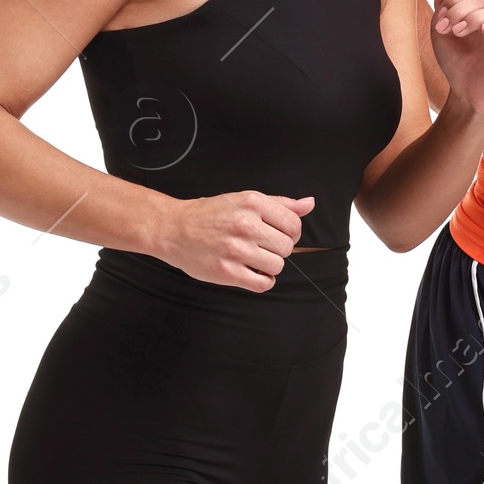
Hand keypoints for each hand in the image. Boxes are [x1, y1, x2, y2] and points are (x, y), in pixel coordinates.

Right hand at [149, 191, 313, 289]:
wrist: (174, 229)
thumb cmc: (211, 214)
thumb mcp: (244, 200)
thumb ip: (280, 204)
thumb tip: (309, 204)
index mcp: (252, 203)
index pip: (294, 225)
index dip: (291, 233)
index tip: (278, 234)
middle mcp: (245, 225)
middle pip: (287, 247)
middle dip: (279, 249)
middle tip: (262, 247)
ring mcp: (236, 249)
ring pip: (277, 266)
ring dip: (270, 266)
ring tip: (254, 259)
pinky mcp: (227, 272)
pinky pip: (263, 283)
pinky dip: (263, 280)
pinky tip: (252, 272)